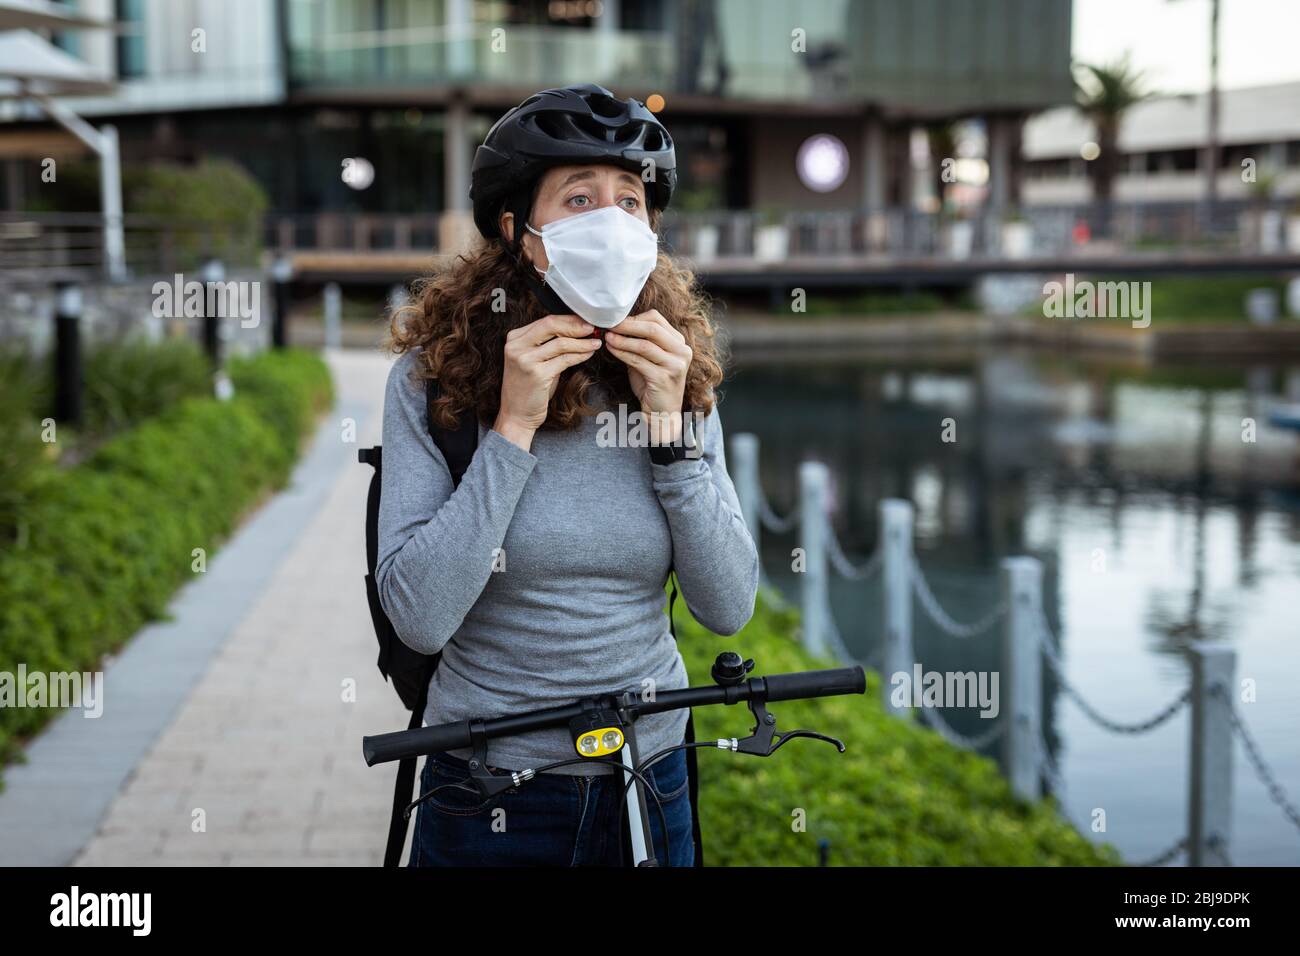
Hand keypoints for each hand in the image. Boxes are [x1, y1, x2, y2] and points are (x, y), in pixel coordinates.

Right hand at [495, 314, 599, 448]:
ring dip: (582, 342)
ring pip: (561, 343)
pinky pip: (565, 360)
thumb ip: (548, 344)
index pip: (545, 321)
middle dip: (576, 325)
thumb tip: (575, 329)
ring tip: (596, 342)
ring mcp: (525, 360)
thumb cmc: (528, 387)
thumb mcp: (534, 359)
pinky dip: (580, 355)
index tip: (585, 320)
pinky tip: (589, 353)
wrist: (516, 415)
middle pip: (551, 325)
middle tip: (594, 327)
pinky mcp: (537, 374)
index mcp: (514, 338)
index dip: (568, 319)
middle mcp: (517, 346)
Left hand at [603, 310, 690, 430]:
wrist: (662, 413)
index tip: (616, 320)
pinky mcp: (664, 378)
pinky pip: (638, 360)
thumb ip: (640, 341)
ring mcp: (675, 365)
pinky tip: (611, 349)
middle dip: (627, 325)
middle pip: (652, 328)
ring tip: (607, 337)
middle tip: (609, 324)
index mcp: (679, 343)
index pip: (657, 319)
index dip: (634, 318)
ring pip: (644, 345)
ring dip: (622, 340)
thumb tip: (617, 325)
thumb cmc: (652, 384)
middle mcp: (682, 351)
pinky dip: (622, 353)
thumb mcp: (649, 358)